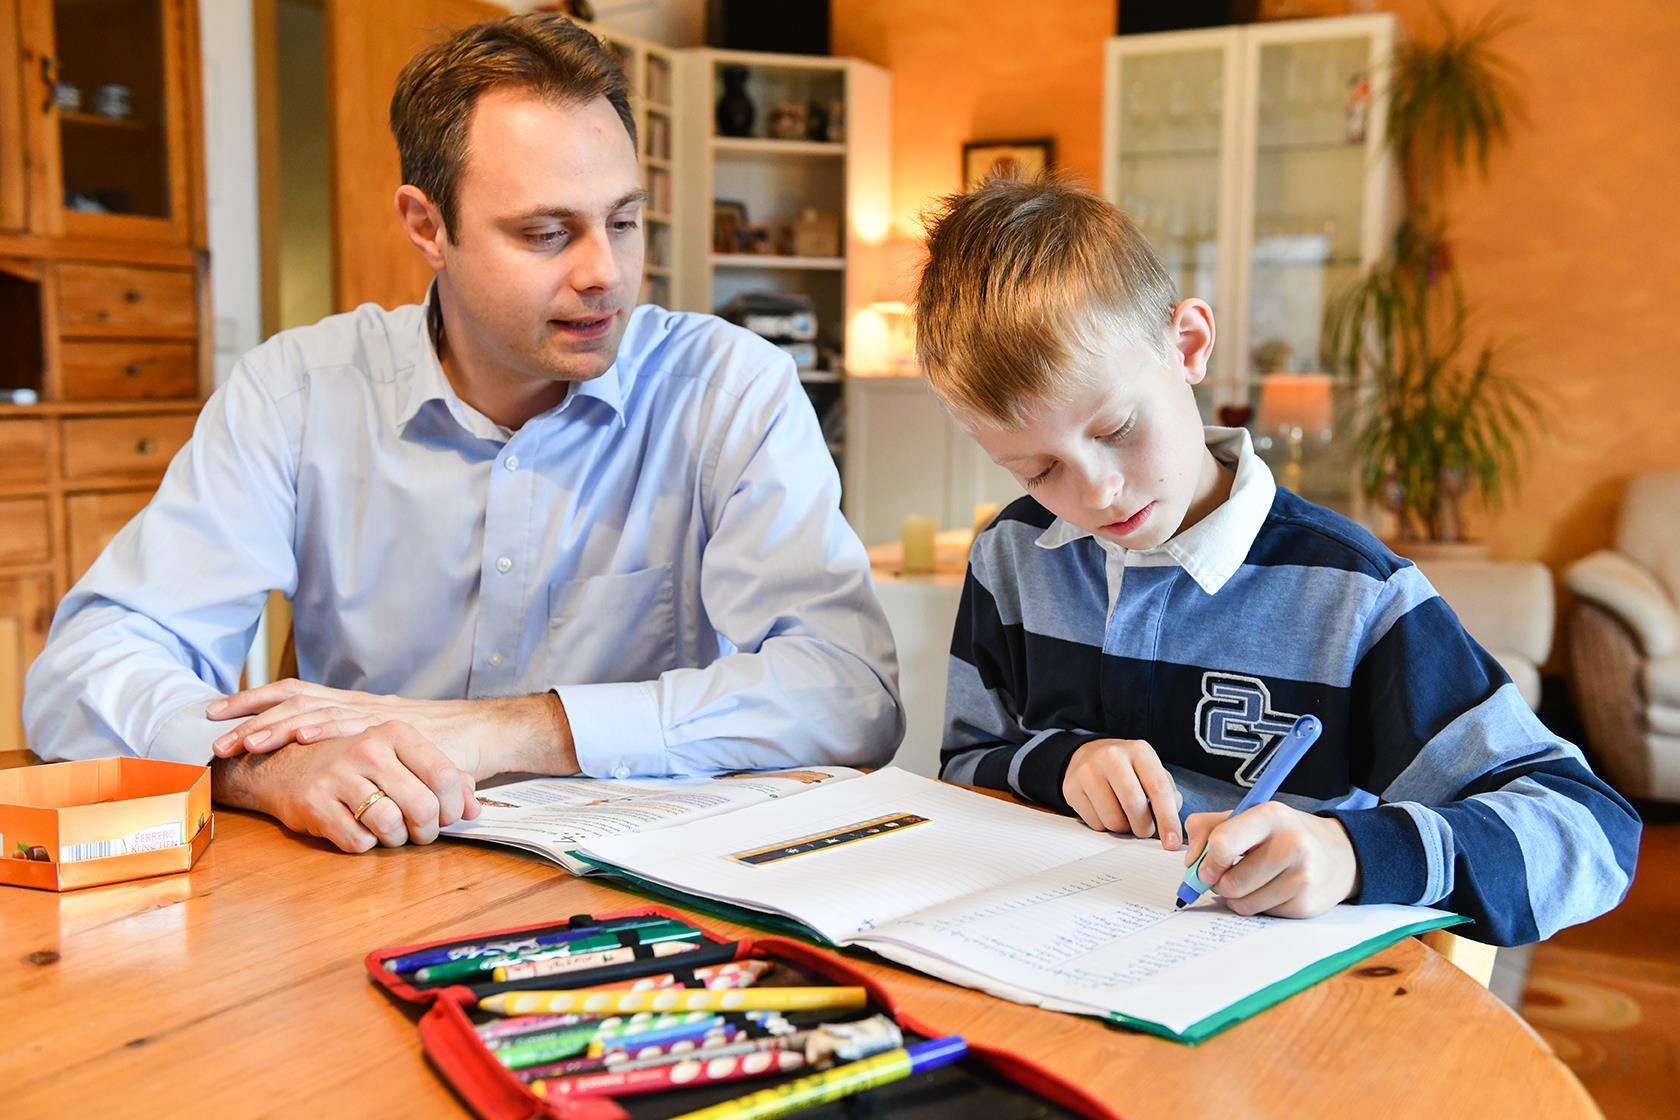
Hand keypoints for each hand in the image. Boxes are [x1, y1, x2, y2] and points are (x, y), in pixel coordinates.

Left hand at [205, 679, 575, 778]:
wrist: (482, 734)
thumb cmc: (438, 749)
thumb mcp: (388, 752)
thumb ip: (359, 761)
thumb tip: (323, 779)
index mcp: (351, 709)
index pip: (295, 696)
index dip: (253, 703)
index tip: (216, 715)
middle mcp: (357, 704)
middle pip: (293, 699)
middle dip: (248, 714)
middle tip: (211, 731)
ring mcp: (374, 715)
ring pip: (315, 710)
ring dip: (276, 723)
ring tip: (244, 739)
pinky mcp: (394, 729)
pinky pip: (353, 724)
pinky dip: (323, 727)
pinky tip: (298, 734)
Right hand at [211, 719, 480, 852]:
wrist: (283, 764)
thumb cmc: (353, 764)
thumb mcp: (399, 758)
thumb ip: (444, 778)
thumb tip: (475, 809)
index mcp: (395, 733)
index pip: (446, 777)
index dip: (453, 807)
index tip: (446, 817)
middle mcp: (368, 749)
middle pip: (423, 807)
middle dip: (427, 830)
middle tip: (420, 833)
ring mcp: (339, 776)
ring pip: (391, 826)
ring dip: (396, 840)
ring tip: (390, 832)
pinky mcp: (315, 804)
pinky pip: (358, 841)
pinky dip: (365, 844)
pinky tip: (359, 831)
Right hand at [1062, 738, 1183, 848]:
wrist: (1088, 754)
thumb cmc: (1128, 769)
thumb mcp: (1151, 771)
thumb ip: (1167, 794)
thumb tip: (1170, 824)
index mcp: (1138, 751)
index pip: (1158, 789)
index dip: (1168, 819)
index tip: (1172, 843)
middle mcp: (1112, 756)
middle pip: (1133, 805)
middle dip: (1144, 827)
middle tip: (1145, 831)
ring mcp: (1088, 771)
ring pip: (1112, 819)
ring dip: (1123, 829)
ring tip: (1124, 817)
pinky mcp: (1071, 788)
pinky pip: (1095, 823)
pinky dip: (1106, 827)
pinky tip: (1105, 812)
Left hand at [1183, 803, 1359, 917]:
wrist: (1338, 853)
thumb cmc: (1281, 833)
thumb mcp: (1247, 816)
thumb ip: (1207, 827)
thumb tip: (1190, 863)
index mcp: (1270, 816)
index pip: (1222, 844)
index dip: (1206, 860)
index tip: (1204, 865)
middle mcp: (1291, 845)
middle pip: (1230, 882)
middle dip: (1218, 883)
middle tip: (1225, 874)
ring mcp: (1302, 878)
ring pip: (1242, 903)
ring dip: (1235, 897)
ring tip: (1248, 880)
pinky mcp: (1306, 905)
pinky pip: (1260, 915)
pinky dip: (1256, 905)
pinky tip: (1269, 889)